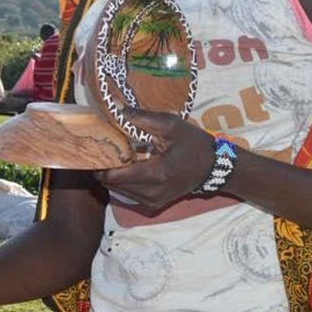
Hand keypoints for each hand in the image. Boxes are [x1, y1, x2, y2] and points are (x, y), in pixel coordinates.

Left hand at [94, 109, 217, 208]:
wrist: (214, 167)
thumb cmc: (193, 144)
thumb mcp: (171, 125)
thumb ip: (142, 117)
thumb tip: (115, 106)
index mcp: (156, 173)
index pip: (114, 176)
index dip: (100, 163)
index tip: (96, 149)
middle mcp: (152, 192)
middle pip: (112, 184)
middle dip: (104, 169)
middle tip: (102, 151)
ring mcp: (152, 201)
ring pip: (118, 191)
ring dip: (113, 176)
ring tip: (115, 158)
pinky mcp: (153, 205)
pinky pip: (128, 195)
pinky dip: (123, 182)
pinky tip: (128, 167)